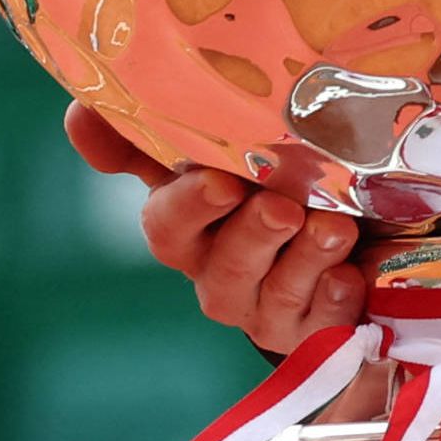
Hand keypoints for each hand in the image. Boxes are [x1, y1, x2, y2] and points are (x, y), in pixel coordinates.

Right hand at [64, 102, 369, 353]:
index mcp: (193, 227)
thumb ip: (155, 130)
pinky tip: (351, 274)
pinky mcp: (316, 329)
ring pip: (274, 293)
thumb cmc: (284, 173)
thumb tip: (79, 111)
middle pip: (223, 266)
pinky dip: (337, 295)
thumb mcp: (229, 144)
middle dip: (252, 236)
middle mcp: (222, 271)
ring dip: (304, 260)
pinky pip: (321, 322)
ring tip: (335, 229)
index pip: (168, 224)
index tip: (220, 180)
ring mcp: (267, 306)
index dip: (189, 205)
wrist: (361, 228)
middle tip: (283, 207)